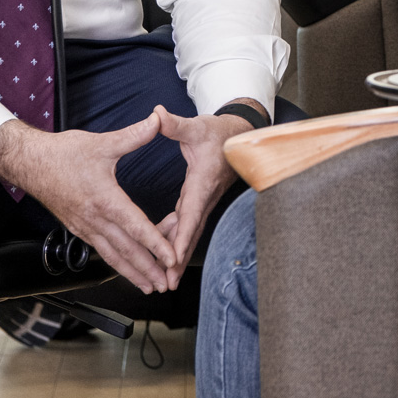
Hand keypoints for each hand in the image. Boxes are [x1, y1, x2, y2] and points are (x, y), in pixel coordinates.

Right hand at [0, 113, 179, 293]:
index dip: (155, 243)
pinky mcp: (79, 229)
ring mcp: (85, 227)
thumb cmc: (63, 154)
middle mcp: (94, 219)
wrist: (29, 163)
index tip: (172, 257)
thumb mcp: (102, 142)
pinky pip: (101, 251)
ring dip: (132, 272)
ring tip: (150, 285)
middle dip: (148, 268)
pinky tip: (127, 269)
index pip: (135, 226)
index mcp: (104, 199)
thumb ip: (134, 135)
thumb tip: (158, 121)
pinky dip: (117, 263)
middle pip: (126, 250)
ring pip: (113, 255)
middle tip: (167, 284)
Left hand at [153, 102, 259, 280]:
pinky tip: (162, 249)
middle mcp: (205, 197)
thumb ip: (175, 124)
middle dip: (179, 259)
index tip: (172, 259)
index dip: (182, 239)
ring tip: (164, 276)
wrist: (240, 135)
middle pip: (190, 233)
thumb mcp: (196, 126)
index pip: (191, 215)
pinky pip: (188, 224)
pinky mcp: (200, 200)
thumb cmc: (219, 132)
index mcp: (202, 182)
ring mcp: (203, 201)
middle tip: (167, 282)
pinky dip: (177, 240)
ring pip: (189, 232)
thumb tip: (157, 114)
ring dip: (178, 254)